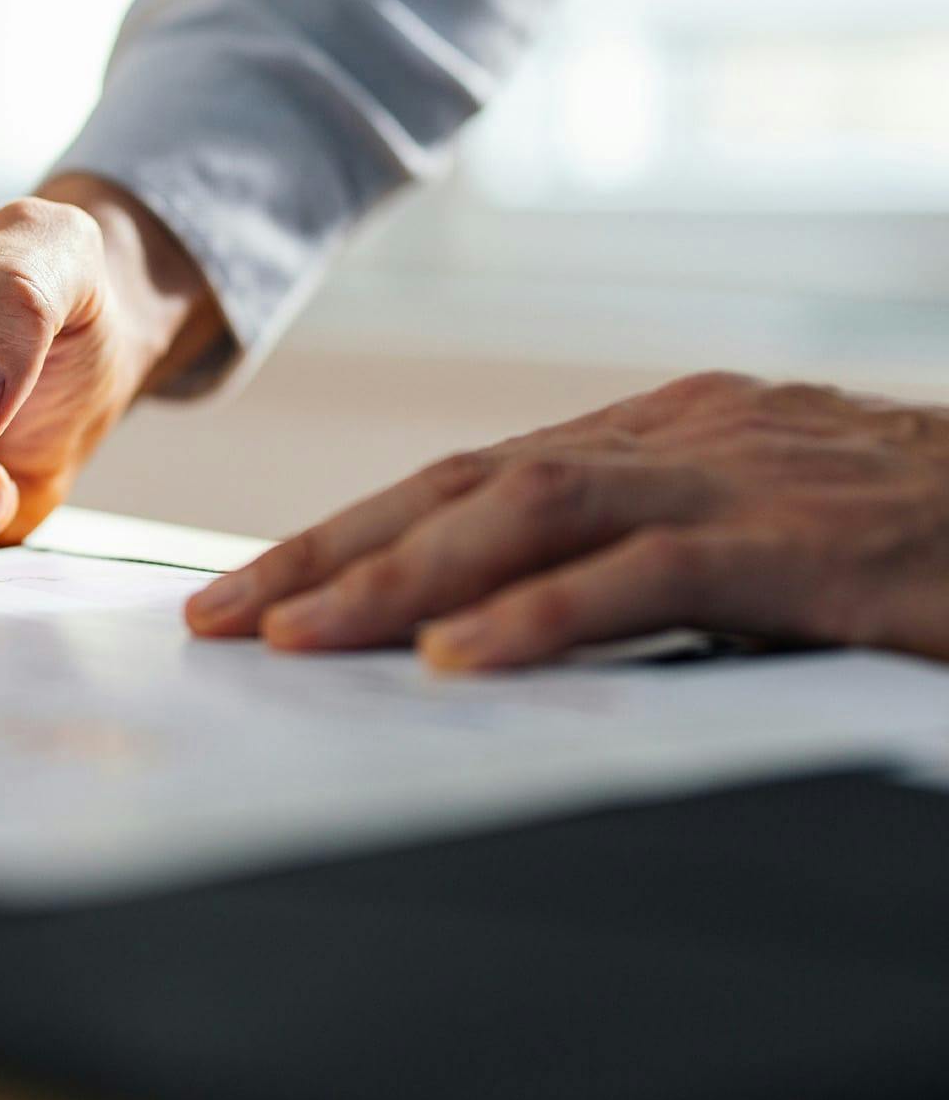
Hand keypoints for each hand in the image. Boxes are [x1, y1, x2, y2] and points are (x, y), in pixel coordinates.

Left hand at [187, 371, 948, 669]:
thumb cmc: (905, 542)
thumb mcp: (746, 535)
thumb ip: (630, 563)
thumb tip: (495, 627)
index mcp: (654, 437)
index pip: (464, 479)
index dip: (347, 535)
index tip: (253, 593)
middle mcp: (675, 439)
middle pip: (462, 485)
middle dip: (329, 554)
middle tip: (219, 619)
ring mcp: (737, 480)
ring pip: (528, 512)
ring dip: (397, 578)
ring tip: (293, 639)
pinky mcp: (804, 542)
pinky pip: (648, 575)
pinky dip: (541, 615)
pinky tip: (455, 662)